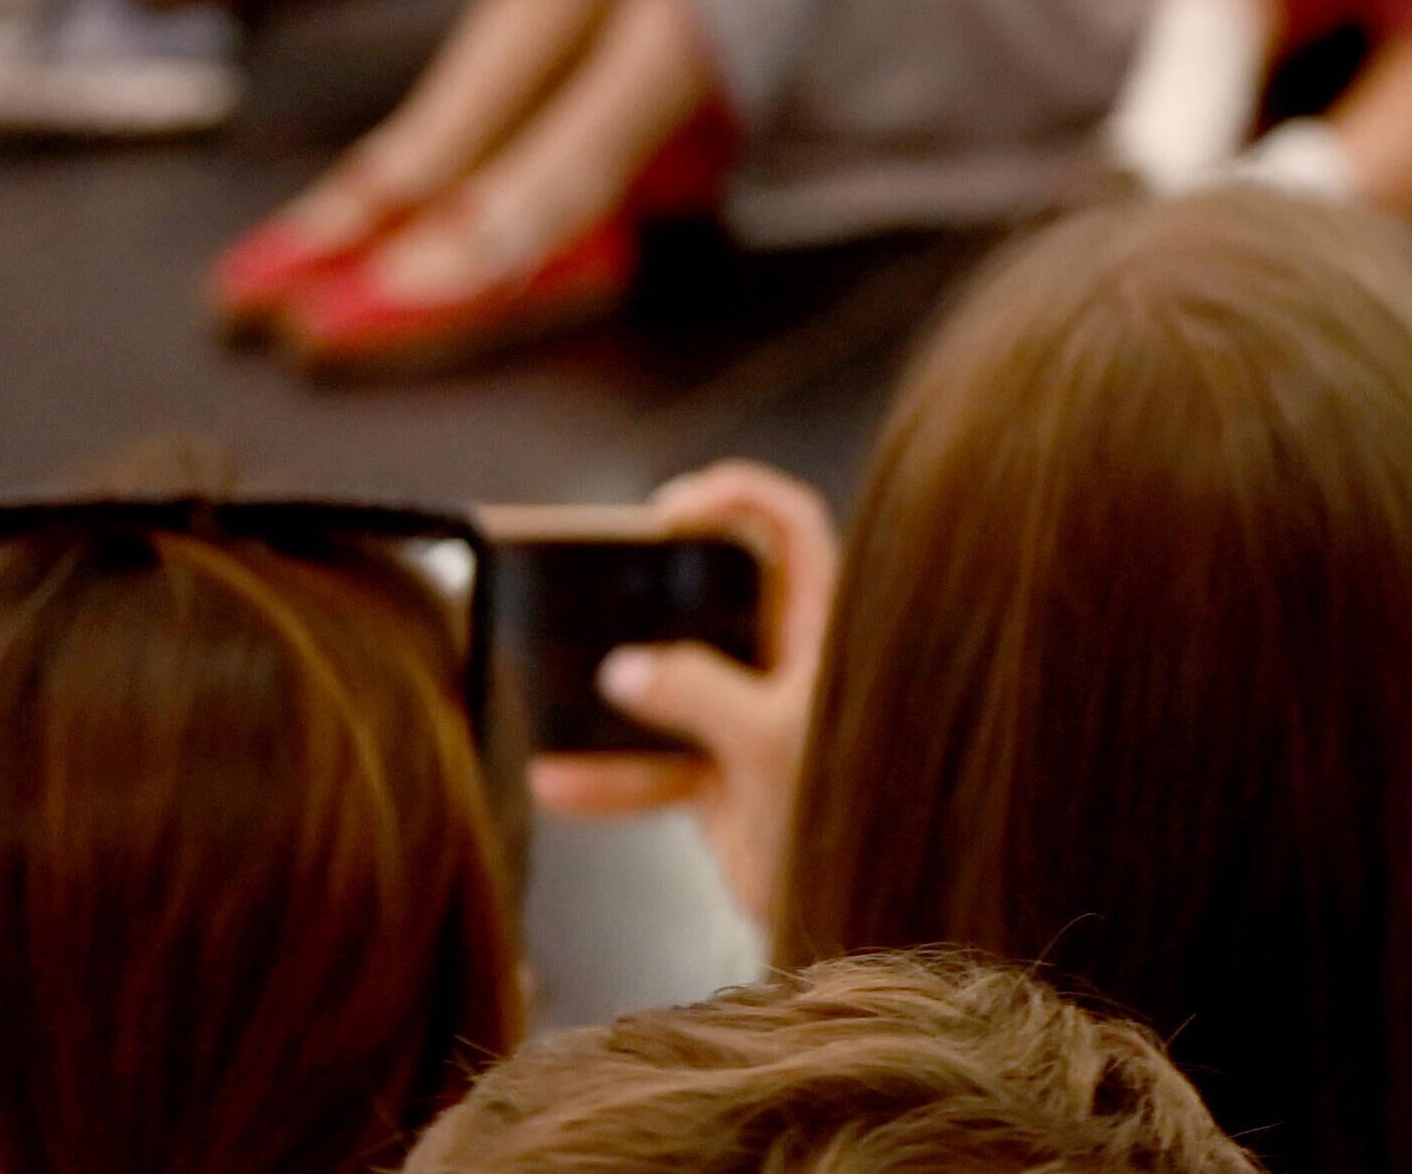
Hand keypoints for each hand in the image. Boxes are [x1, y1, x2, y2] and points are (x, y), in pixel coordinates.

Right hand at [533, 463, 841, 941]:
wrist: (861, 913)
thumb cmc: (854, 813)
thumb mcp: (771, 742)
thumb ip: (699, 695)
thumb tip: (627, 669)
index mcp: (825, 632)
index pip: (792, 530)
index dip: (738, 499)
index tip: (671, 508)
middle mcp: (789, 665)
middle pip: (714, 599)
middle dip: (651, 594)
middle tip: (594, 585)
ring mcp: (754, 719)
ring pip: (671, 685)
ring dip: (611, 700)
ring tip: (550, 696)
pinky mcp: (725, 776)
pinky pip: (655, 761)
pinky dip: (609, 775)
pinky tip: (560, 783)